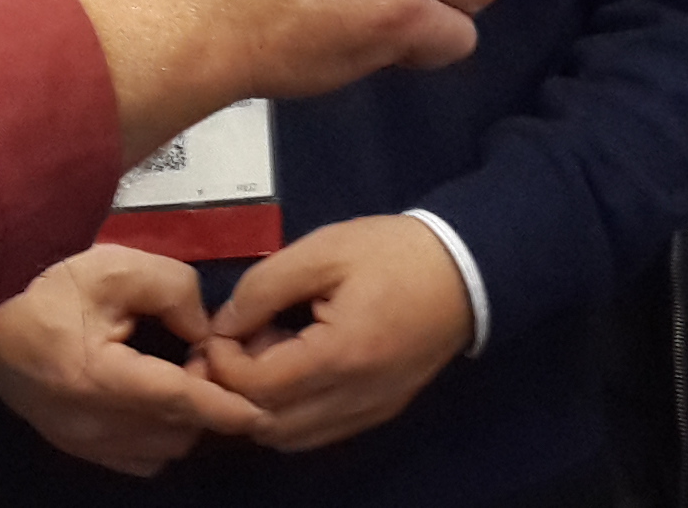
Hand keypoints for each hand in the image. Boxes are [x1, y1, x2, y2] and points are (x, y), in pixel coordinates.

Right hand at [0, 246, 267, 477]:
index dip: (224, 408)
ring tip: (178, 376)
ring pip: (164, 448)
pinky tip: (156, 401)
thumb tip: (204, 330)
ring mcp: (85, 444)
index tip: (261, 413)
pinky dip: (161, 435)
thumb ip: (171, 289)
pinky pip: (141, 458)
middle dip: (205, 401)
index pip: (177, 400)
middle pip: (178, 428)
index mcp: (99, 377)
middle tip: (203, 358)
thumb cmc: (49, 294)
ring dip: (185, 420)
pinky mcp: (81, 450)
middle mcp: (94, 423)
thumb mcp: (112, 269)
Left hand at [202, 215, 473, 452]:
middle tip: (238, 343)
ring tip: (268, 354)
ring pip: (289, 438)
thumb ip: (263, 288)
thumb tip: (222, 326)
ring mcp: (370, 411)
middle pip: (266, 424)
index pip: (256, 387)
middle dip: (236, 389)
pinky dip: (290, 412)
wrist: (466, 270)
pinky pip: (317, 433)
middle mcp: (355, 398)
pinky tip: (296, 368)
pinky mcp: (379, 412)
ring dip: (262, 405)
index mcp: (341, 355)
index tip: (220, 330)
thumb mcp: (323, 250)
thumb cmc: (394, 253)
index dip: (222, 363)